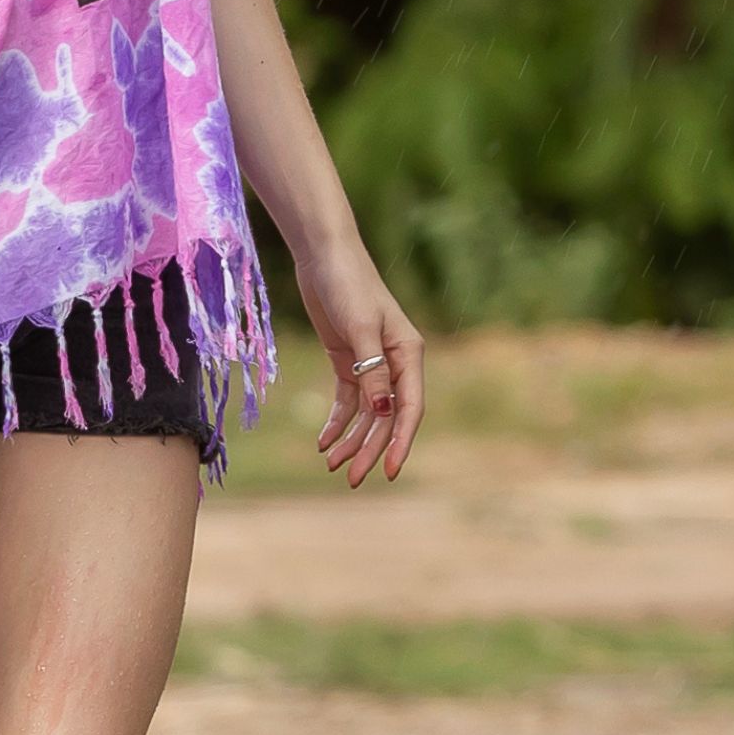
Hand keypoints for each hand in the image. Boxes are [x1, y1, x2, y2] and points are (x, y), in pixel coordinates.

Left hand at [295, 246, 423, 487]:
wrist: (324, 256)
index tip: (391, 472)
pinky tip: (324, 442)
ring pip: (367, 412)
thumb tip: (384, 412)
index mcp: (409, 354)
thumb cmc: (348, 285)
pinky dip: (338, 421)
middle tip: (350, 478)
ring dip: (352, 439)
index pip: (409, 408)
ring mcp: (371, 361)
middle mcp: (395, 361)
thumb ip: (371, 372)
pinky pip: (347, 399)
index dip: (401, 442)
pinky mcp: (347, 359)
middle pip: (386, 416)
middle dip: (370, 449)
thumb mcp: (359, 330)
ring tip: (331, 465)